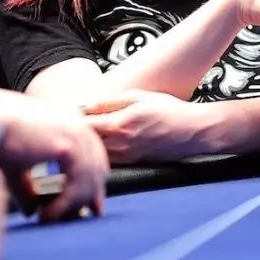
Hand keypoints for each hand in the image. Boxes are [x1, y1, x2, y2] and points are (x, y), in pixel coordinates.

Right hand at [0, 90, 108, 221]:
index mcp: (70, 121)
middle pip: (98, 167)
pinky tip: (45, 216)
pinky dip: (64, 204)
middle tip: (75, 219)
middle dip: (89, 196)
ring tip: (50, 220)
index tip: (93, 208)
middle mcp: (78, 123)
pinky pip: (77, 182)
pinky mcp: (67, 143)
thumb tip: (33, 211)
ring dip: (73, 204)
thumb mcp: (18, 169)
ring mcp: (76, 131)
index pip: (93, 156)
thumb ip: (29, 189)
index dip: (94, 184)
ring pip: (90, 177)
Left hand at [81, 89, 211, 163]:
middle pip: (86, 142)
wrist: (192, 132)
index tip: (66, 113)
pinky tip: (101, 143)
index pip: (83, 125)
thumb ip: (109, 101)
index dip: (71, 119)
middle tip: (69, 123)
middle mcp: (119, 145)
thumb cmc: (169, 111)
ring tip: (84, 133)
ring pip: (95, 153)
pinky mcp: (132, 163)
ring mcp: (125, 156)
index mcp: (118, 125)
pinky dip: (100, 151)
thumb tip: (85, 104)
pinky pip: (108, 159)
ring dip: (88, 144)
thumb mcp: (138, 97)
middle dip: (76, 133)